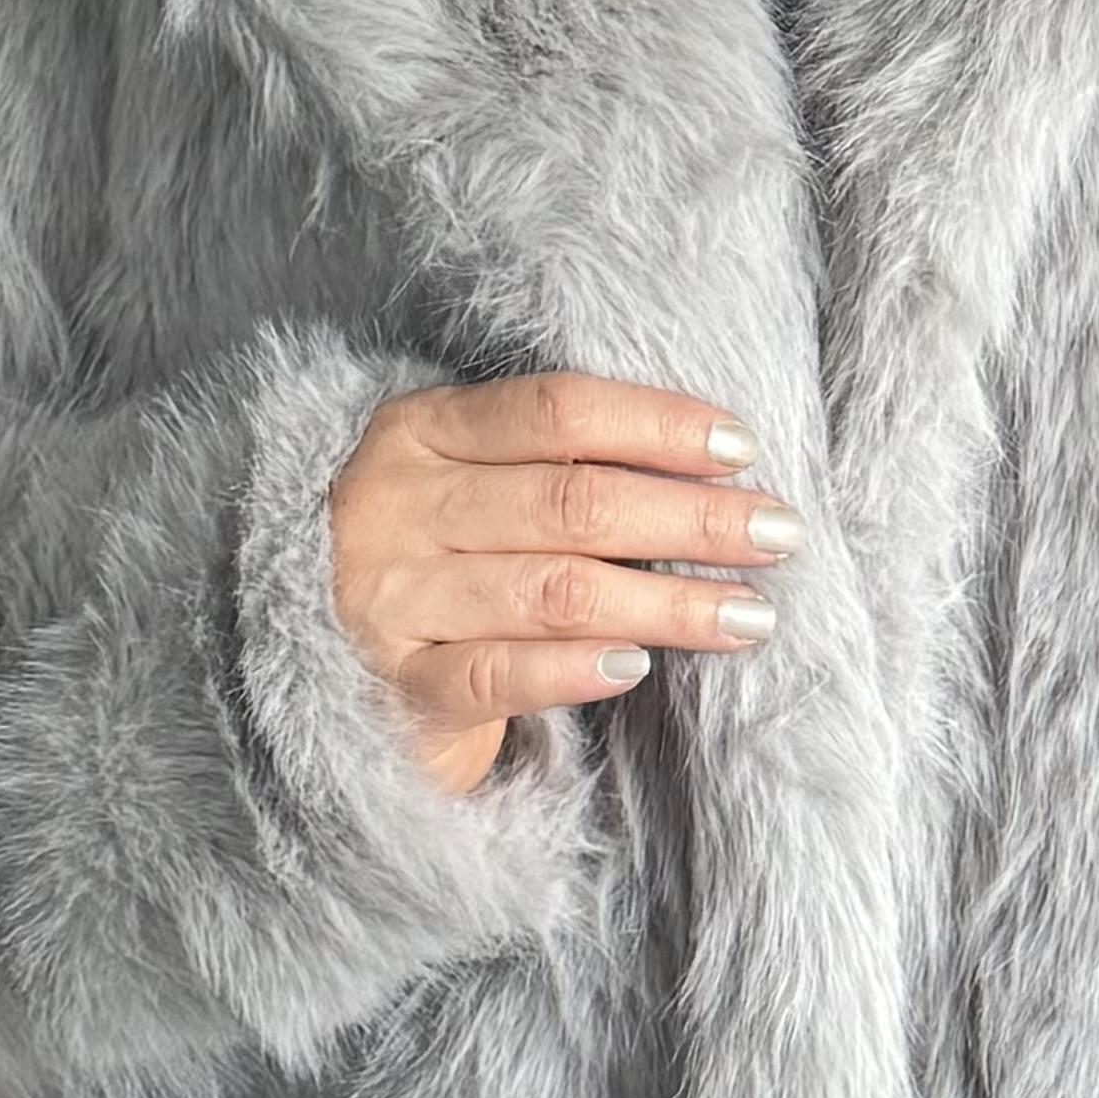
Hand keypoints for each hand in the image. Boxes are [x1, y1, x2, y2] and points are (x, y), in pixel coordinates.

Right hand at [328, 374, 800, 798]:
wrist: (318, 661)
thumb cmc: (437, 558)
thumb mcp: (473, 483)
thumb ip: (560, 463)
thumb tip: (717, 472)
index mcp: (420, 430)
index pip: (557, 410)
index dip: (658, 425)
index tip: (743, 450)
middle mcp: (395, 505)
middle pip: (570, 501)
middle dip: (690, 519)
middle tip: (779, 535)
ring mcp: (388, 598)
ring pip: (551, 590)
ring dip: (666, 605)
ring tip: (749, 616)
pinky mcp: (396, 687)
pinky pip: (496, 676)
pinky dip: (572, 668)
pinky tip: (638, 665)